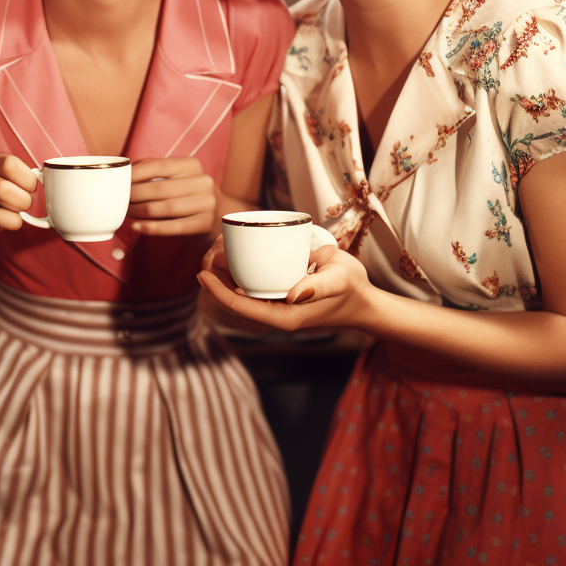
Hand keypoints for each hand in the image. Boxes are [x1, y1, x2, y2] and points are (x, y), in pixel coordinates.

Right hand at [0, 152, 36, 243]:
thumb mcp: (10, 183)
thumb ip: (25, 179)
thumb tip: (49, 180)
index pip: (9, 163)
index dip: (26, 178)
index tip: (32, 188)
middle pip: (2, 185)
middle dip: (22, 198)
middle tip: (26, 203)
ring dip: (16, 208)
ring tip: (18, 212)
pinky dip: (8, 221)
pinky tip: (9, 220)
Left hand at [128, 158, 215, 235]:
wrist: (218, 216)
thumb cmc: (187, 194)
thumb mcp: (177, 178)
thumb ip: (154, 171)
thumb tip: (125, 171)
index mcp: (192, 165)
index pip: (159, 166)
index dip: (136, 173)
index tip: (119, 181)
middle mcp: (202, 181)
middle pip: (159, 188)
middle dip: (134, 195)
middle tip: (120, 201)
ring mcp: (206, 203)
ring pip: (165, 208)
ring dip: (140, 212)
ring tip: (127, 213)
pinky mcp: (205, 223)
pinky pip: (173, 227)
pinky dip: (151, 228)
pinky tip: (137, 227)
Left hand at [198, 236, 373, 330]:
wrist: (364, 299)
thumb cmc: (352, 289)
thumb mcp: (338, 280)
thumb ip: (318, 286)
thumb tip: (292, 294)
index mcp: (284, 316)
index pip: (240, 307)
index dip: (217, 292)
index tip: (201, 273)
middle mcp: (277, 312)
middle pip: (236, 299)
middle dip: (217, 280)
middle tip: (207, 254)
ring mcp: (278, 303)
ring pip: (243, 292)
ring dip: (225, 275)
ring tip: (215, 250)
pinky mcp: (282, 292)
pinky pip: (255, 285)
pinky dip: (241, 270)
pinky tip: (233, 253)